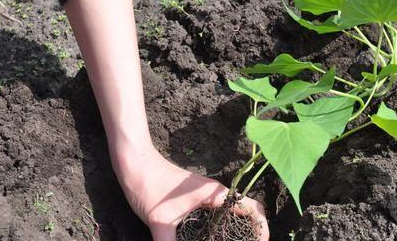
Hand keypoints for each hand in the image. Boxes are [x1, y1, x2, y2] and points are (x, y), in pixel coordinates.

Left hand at [112, 145, 269, 240]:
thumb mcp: (160, 221)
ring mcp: (206, 194)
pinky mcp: (195, 198)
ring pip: (232, 211)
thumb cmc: (149, 186)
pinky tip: (213, 238)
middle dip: (253, 230)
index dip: (262, 227)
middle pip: (246, 210)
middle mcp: (215, 193)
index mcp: (215, 194)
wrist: (134, 164)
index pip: (251, 208)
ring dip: (238, 227)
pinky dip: (223, 225)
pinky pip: (219, 212)